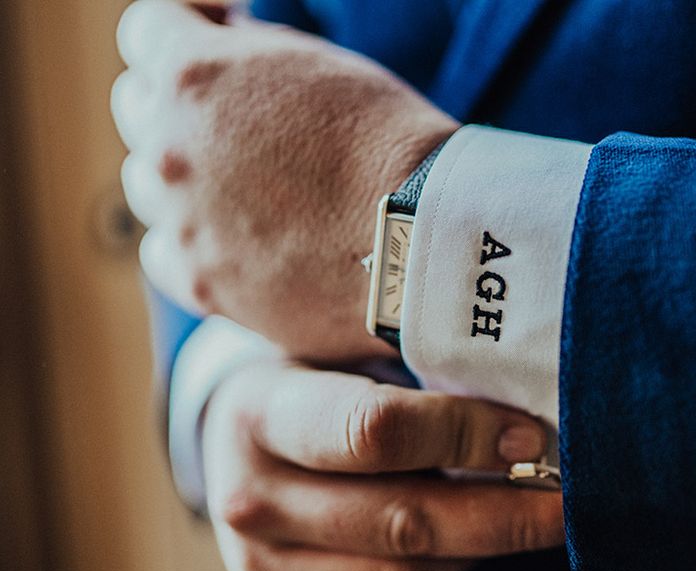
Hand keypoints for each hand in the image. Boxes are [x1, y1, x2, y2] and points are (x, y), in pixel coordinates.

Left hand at [112, 0, 458, 360]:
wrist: (420, 245)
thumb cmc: (389, 148)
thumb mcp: (320, 68)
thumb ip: (251, 59)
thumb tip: (225, 56)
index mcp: (194, 77)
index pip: (148, 30)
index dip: (189, 23)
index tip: (219, 33)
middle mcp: (170, 149)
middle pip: (139, 107)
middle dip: (180, 102)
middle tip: (233, 119)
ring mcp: (182, 223)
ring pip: (148, 185)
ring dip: (182, 176)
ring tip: (241, 188)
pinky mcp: (202, 284)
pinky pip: (164, 254)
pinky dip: (188, 241)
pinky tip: (232, 238)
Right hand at [203, 361, 563, 570]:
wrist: (237, 437)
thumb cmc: (306, 379)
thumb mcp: (337, 350)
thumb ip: (408, 371)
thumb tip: (518, 397)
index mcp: (260, 414)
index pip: (373, 431)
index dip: (463, 435)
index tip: (531, 436)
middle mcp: (248, 498)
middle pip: (400, 521)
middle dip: (501, 514)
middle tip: (565, 498)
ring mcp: (257, 563)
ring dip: (477, 547)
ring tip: (522, 513)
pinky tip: (463, 538)